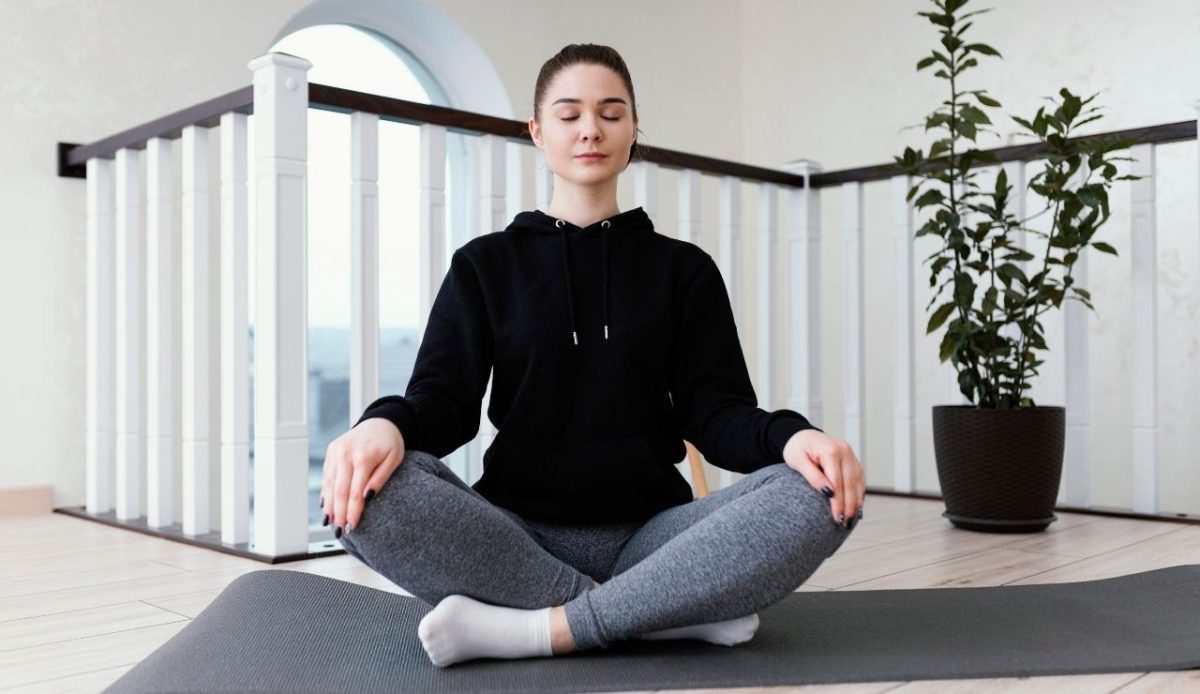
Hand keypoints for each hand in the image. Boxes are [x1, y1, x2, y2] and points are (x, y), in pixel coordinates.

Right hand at [321, 417, 405, 537]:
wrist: (380, 422)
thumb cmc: (390, 443)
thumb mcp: (394, 460)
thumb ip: (380, 478)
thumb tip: (367, 497)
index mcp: (363, 457)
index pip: (355, 492)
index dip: (353, 512)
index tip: (353, 527)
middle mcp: (345, 454)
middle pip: (339, 491)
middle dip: (339, 514)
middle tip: (340, 532)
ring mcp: (335, 452)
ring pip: (330, 485)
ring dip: (330, 506)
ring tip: (331, 524)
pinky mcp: (331, 452)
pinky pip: (327, 476)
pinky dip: (326, 493)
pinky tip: (327, 507)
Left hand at [782, 429, 864, 527]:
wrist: (802, 435)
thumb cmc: (796, 448)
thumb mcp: (798, 461)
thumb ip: (813, 476)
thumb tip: (828, 492)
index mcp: (830, 451)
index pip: (837, 481)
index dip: (838, 501)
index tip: (836, 517)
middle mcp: (844, 451)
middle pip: (850, 483)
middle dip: (849, 505)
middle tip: (845, 523)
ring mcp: (851, 454)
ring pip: (857, 481)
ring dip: (856, 501)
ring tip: (852, 519)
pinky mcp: (852, 459)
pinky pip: (859, 477)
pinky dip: (859, 492)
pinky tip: (857, 506)